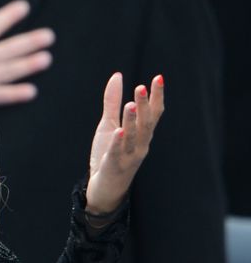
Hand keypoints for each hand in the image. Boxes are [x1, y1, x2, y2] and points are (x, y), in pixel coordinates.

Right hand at [0, 0, 54, 113]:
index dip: (10, 15)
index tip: (24, 7)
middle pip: (10, 48)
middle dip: (31, 41)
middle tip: (49, 36)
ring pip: (11, 70)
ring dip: (30, 64)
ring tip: (46, 59)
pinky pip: (2, 95)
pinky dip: (17, 94)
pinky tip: (31, 91)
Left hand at [86, 73, 164, 213]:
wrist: (104, 186)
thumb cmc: (109, 153)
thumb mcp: (109, 124)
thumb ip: (113, 102)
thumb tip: (118, 76)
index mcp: (141, 134)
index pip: (153, 113)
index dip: (156, 97)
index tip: (158, 78)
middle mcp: (140, 144)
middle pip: (146, 123)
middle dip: (144, 105)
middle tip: (142, 86)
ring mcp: (129, 156)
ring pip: (133, 137)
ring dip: (132, 120)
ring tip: (130, 104)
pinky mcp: (115, 165)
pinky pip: (118, 153)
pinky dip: (119, 142)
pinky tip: (119, 131)